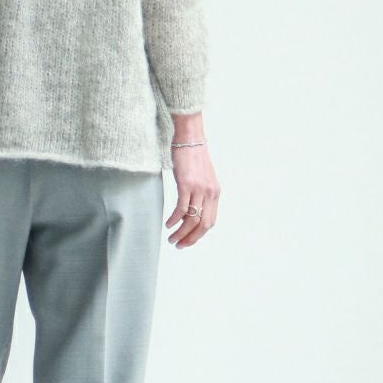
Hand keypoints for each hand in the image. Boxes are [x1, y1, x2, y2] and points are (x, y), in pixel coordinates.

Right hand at [165, 118, 219, 247]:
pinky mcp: (187, 184)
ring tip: (171, 238)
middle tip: (179, 245)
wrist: (189, 137)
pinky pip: (181, 208)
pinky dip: (174, 219)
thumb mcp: (201, 177)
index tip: (188, 241)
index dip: (199, 235)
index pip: (210, 221)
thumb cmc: (192, 156)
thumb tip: (190, 210)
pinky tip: (168, 224)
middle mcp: (210, 192)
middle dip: (191, 239)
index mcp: (215, 192)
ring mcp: (199, 189)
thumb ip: (200, 193)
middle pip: (203, 225)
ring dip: (181, 232)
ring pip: (191, 219)